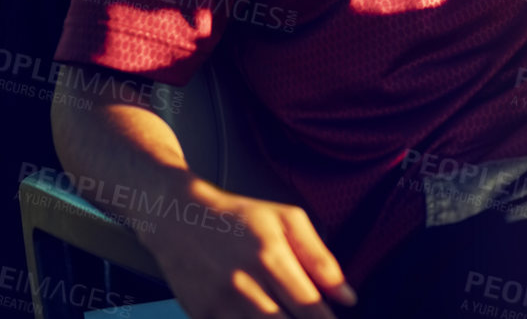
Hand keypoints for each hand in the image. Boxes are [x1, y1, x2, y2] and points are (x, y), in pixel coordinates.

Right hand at [137, 178, 356, 317]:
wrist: (177, 217)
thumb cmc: (238, 217)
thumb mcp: (287, 220)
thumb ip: (320, 258)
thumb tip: (348, 297)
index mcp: (270, 255)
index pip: (309, 306)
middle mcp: (244, 284)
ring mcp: (219, 304)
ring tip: (287, 316)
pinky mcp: (200, 316)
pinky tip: (263, 317)